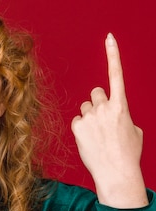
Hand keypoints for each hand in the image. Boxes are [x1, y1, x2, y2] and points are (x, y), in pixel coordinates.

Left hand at [71, 33, 147, 207]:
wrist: (117, 174)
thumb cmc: (128, 153)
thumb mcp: (134, 131)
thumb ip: (123, 116)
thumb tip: (115, 114)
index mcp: (122, 106)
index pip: (116, 74)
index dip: (113, 54)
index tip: (109, 36)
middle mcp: (105, 107)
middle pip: (95, 94)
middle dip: (98, 104)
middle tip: (104, 122)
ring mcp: (90, 116)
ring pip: (85, 108)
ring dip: (90, 117)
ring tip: (98, 136)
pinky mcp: (77, 126)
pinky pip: (77, 121)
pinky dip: (82, 129)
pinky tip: (90, 141)